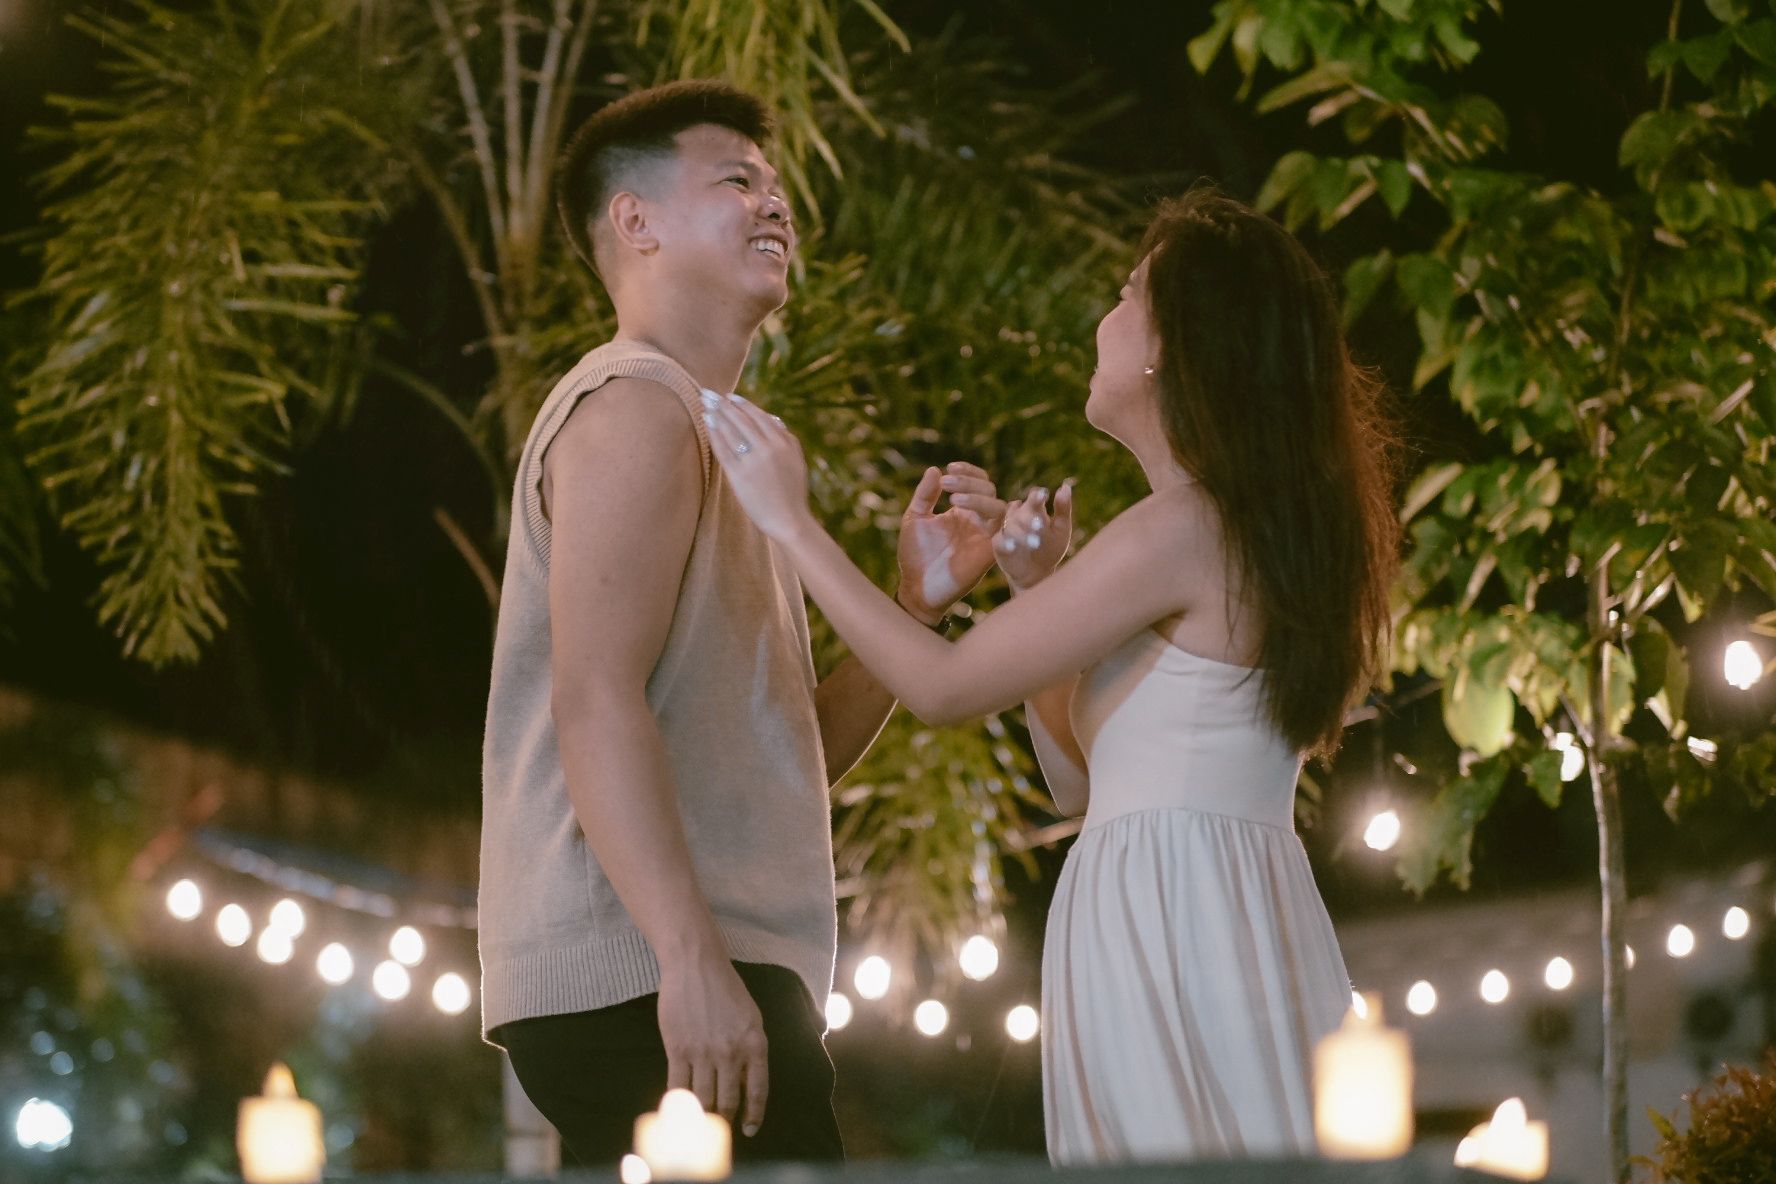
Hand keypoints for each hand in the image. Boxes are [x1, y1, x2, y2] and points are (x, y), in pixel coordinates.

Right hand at [657, 954, 768, 1136]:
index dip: (754, 1115)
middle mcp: (731, 1053)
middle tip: (721, 1127)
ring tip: (700, 1124)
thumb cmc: (726, 989)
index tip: (749, 1129)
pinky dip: (678, 1103)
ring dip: (702, 1116)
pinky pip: (678, 1087)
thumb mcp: (751, 1018)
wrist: (696, 965)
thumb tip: (746, 1084)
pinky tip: (679, 1110)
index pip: (758, 1092)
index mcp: (755, 1044)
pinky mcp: (678, 1050)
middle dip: (725, 1119)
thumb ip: (751, 1051)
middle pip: (727, 1101)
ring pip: (703, 1099)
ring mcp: (703, 1053)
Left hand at [702, 392, 813, 540]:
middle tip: (708, 392)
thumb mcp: (796, 459)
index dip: (742, 404)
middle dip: (723, 404)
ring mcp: (753, 461)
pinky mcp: (739, 475)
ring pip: (731, 431)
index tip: (730, 396)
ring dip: (716, 414)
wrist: (789, 519)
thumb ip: (786, 438)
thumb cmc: (792, 491)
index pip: (759, 416)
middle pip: (741, 420)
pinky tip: (707, 423)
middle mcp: (768, 448)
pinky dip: (714, 434)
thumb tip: (772, 419)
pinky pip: (723, 449)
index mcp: (783, 442)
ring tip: (704, 404)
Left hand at [897, 462, 1006, 624]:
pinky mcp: (990, 552)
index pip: (977, 482)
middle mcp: (977, 521)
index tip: (949, 468)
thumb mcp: (915, 518)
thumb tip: (934, 469)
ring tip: (953, 500)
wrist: (916, 588)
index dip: (968, 471)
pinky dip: (994, 519)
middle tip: (946, 482)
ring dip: (978, 497)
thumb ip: (925, 495)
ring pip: (998, 507)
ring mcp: (985, 536)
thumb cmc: (914, 555)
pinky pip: (1004, 531)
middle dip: (969, 482)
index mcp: (962, 511)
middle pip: (989, 489)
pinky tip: (969, 515)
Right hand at [995, 480, 1074, 590]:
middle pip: (1021, 510)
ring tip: (1035, 542)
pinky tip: (1014, 547)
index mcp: (1035, 510)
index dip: (1037, 497)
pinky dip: (1007, 543)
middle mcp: (1019, 517)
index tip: (1043, 496)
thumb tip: (1066, 486)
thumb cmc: (1051, 548)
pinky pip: (1000, 540)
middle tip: (1039, 525)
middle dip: (1030, 518)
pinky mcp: (999, 545)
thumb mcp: (1061, 529)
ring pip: (1011, 525)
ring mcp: (1007, 530)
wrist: (1038, 574)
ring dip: (1022, 533)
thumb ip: (1063, 509)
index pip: (1035, 497)